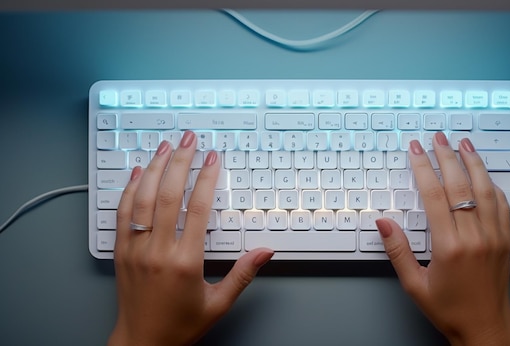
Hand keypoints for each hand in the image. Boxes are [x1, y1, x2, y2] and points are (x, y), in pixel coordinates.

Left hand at [109, 131, 273, 345]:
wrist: (142, 343)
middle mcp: (157, 251)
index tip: (212, 158)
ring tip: (165, 146)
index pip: (198, 209)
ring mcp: (135, 249)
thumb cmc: (179, 325)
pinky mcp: (121, 252)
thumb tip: (265, 252)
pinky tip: (135, 173)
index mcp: (185, 262)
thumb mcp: (218, 303)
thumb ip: (243, 274)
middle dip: (180, 161)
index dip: (206, 178)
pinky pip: (122, 214)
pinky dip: (128, 190)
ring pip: (142, 199)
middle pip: (168, 195)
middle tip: (190, 139)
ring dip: (153, 168)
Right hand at [376, 132, 509, 345]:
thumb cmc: (449, 308)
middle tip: (437, 137)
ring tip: (463, 143)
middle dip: (446, 157)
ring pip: (484, 189)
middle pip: (460, 185)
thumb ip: (397, 250)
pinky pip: (501, 204)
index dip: (423, 168)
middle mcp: (475, 237)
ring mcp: (494, 236)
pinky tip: (483, 174)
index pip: (434, 195)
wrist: (485, 327)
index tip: (415, 150)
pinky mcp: (506, 240)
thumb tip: (383, 222)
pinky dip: (491, 184)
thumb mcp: (414, 284)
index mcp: (450, 247)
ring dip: (472, 163)